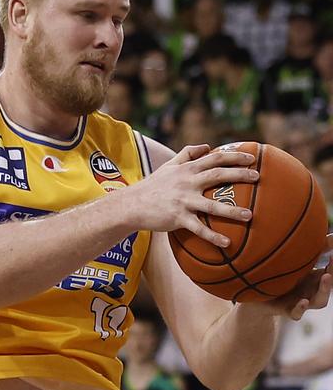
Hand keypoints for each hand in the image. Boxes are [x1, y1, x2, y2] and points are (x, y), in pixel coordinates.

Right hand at [125, 144, 257, 246]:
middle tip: (258, 177)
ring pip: (211, 205)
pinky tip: (227, 243)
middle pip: (217, 175)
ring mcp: (183, 201)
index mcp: (186, 169)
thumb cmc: (152, 186)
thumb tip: (207, 146)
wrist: (131, 205)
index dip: (234, 156)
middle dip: (239, 175)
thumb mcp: (168, 166)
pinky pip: (198, 229)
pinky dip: (213, 236)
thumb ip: (187, 154)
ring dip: (232, 211)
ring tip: (250, 215)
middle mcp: (186, 183)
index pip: (214, 158)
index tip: (252, 157)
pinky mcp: (177, 218)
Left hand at [258, 235, 332, 320]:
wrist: (257, 300)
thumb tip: (328, 233)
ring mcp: (302, 302)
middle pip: (329, 285)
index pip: (332, 271)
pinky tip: (303, 301)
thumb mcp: (292, 263)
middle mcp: (312, 291)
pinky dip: (301, 308)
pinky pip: (297, 313)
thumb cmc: (278, 279)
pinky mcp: (287, 311)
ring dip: (325, 289)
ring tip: (327, 276)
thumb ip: (308, 250)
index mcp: (315, 279)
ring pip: (320, 301)